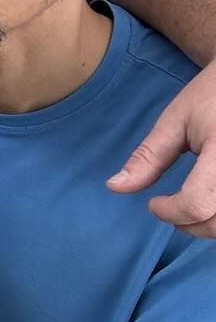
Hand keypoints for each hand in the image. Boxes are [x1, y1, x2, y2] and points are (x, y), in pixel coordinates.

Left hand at [109, 60, 215, 235]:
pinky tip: (210, 203)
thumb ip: (149, 157)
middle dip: (189, 225)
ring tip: (190, 206)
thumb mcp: (176, 121)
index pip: (197, 203)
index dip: (170, 212)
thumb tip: (115, 187)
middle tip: (171, 209)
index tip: (154, 203)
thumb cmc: (211, 96)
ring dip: (209, 225)